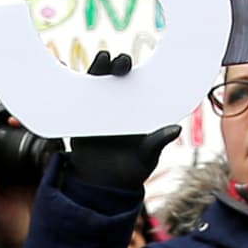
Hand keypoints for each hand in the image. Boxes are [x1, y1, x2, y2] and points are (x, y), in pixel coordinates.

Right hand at [60, 50, 180, 190]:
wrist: (103, 186)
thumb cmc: (130, 170)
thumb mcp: (146, 158)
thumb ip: (157, 142)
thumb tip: (176, 129)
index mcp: (136, 110)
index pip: (138, 84)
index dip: (141, 74)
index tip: (142, 66)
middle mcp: (118, 104)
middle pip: (117, 77)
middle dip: (119, 65)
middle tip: (123, 63)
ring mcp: (98, 107)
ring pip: (97, 83)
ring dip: (99, 69)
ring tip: (103, 60)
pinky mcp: (81, 116)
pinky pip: (76, 98)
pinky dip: (72, 84)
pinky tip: (71, 73)